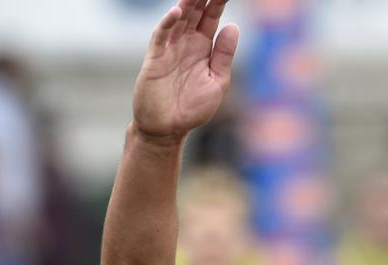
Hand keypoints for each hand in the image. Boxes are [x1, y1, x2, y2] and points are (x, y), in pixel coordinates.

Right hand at [131, 0, 238, 142]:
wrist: (168, 129)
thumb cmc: (193, 107)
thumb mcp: (217, 81)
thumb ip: (224, 55)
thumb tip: (232, 26)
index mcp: (203, 48)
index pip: (211, 18)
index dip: (218, 2)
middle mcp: (185, 44)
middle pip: (195, 13)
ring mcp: (169, 49)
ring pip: (178, 19)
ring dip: (187, 3)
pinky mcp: (155, 59)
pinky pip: (161, 37)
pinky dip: (168, 23)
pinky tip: (177, 12)